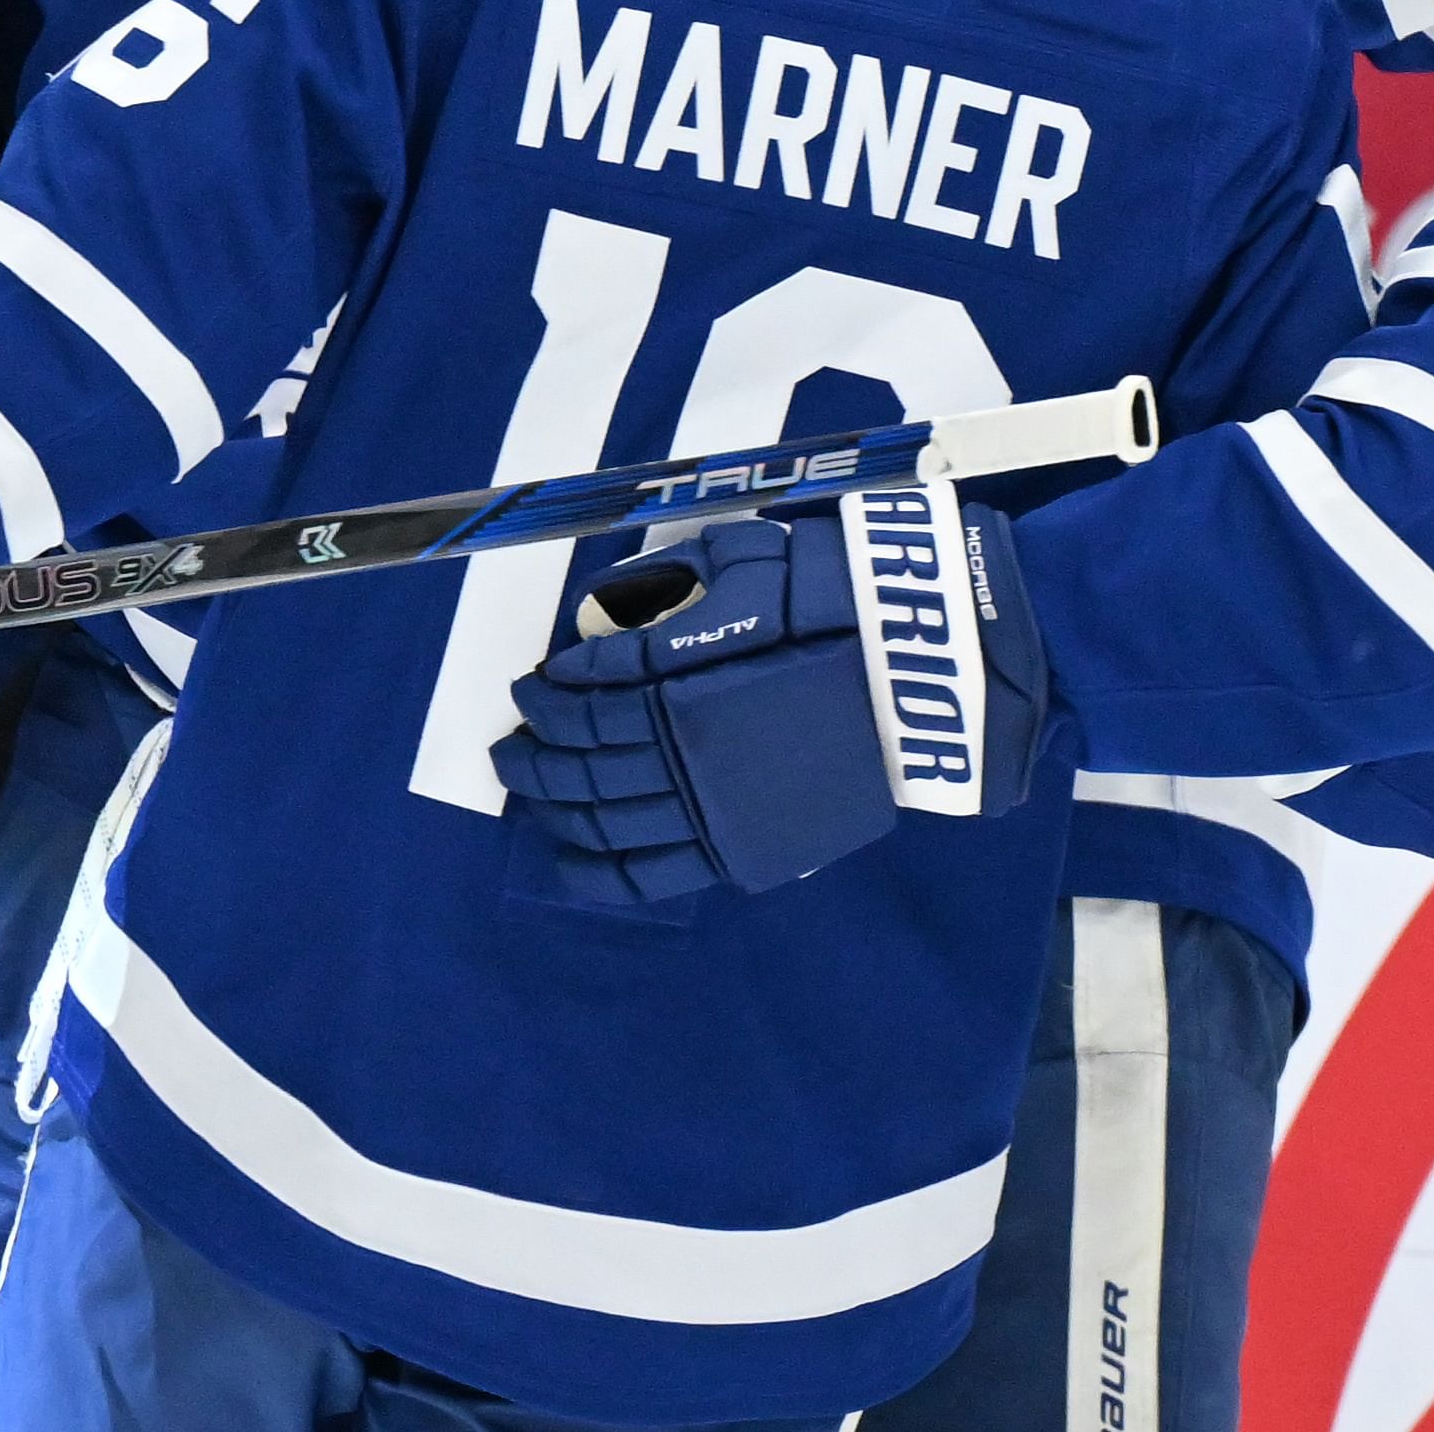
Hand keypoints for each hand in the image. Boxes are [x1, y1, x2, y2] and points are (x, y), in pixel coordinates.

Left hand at [494, 486, 1047, 902]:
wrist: (924, 675)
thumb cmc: (839, 603)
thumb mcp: (747, 561)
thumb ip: (671, 586)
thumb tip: (611, 606)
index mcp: (678, 677)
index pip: (584, 693)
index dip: (547, 692)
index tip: (530, 686)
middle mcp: (681, 746)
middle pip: (579, 760)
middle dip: (533, 752)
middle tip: (510, 744)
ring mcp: (710, 803)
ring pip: (602, 816)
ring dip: (551, 802)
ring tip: (526, 787)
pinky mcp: (741, 845)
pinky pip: (649, 873)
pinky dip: (598, 870)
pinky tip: (565, 857)